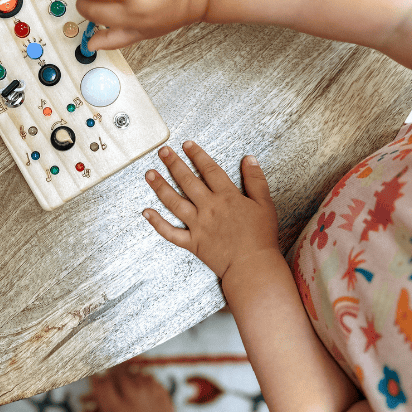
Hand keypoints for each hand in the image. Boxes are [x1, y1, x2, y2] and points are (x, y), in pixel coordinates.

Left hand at [143, 141, 278, 282]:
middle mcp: (209, 208)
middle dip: (173, 163)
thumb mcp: (264, 204)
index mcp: (227, 197)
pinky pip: (171, 232)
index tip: (186, 145)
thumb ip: (256, 180)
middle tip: (162, 151)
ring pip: (174, 202)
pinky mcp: (192, 243)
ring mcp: (198, 225)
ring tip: (149, 174)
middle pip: (187, 181)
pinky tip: (146, 213)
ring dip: (160, 187)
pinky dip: (157, 223)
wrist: (253, 266)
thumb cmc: (261, 237)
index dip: (197, 155)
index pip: (209, 169)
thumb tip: (249, 159)